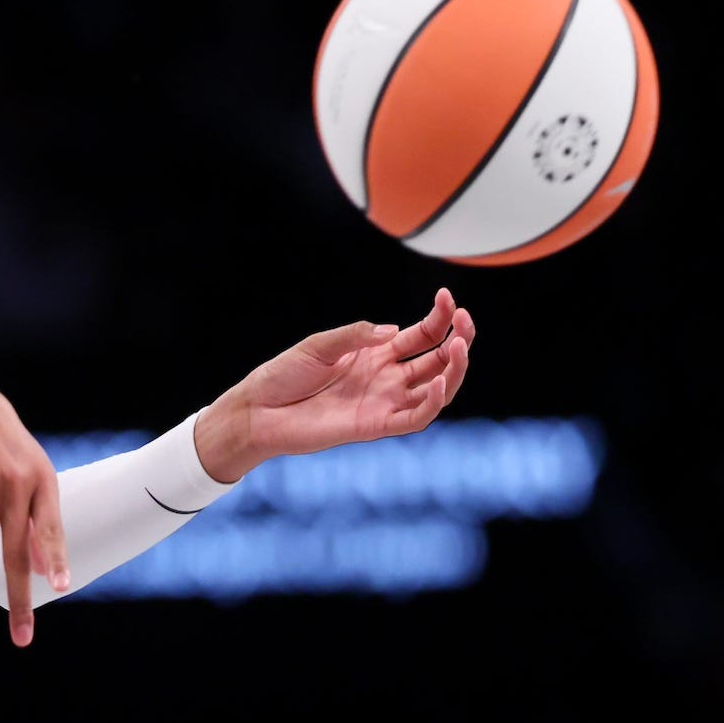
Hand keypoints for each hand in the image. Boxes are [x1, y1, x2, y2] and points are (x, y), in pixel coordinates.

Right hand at [0, 364, 70, 646]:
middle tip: (21, 637)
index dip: (54, 561)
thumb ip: (37, 516)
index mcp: (42, 480)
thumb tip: (44, 569)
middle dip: (17, 599)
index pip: (51, 530)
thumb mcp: (27, 469)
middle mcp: (16, 483)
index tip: (57, 591)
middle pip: (15, 551)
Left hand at [204, 288, 476, 478]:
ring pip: (436, 389)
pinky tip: (438, 383)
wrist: (258, 410)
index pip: (421, 336)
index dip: (439, 318)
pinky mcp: (375, 425)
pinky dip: (431, 403)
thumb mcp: (318, 345)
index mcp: (376, 354)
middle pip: (436, 360)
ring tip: (459, 347)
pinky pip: (414, 418)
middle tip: (465, 321)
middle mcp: (387, 377)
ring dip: (453, 370)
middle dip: (457, 339)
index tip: (447, 297)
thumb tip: (393, 331)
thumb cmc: (283, 375)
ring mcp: (384, 401)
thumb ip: (355, 336)